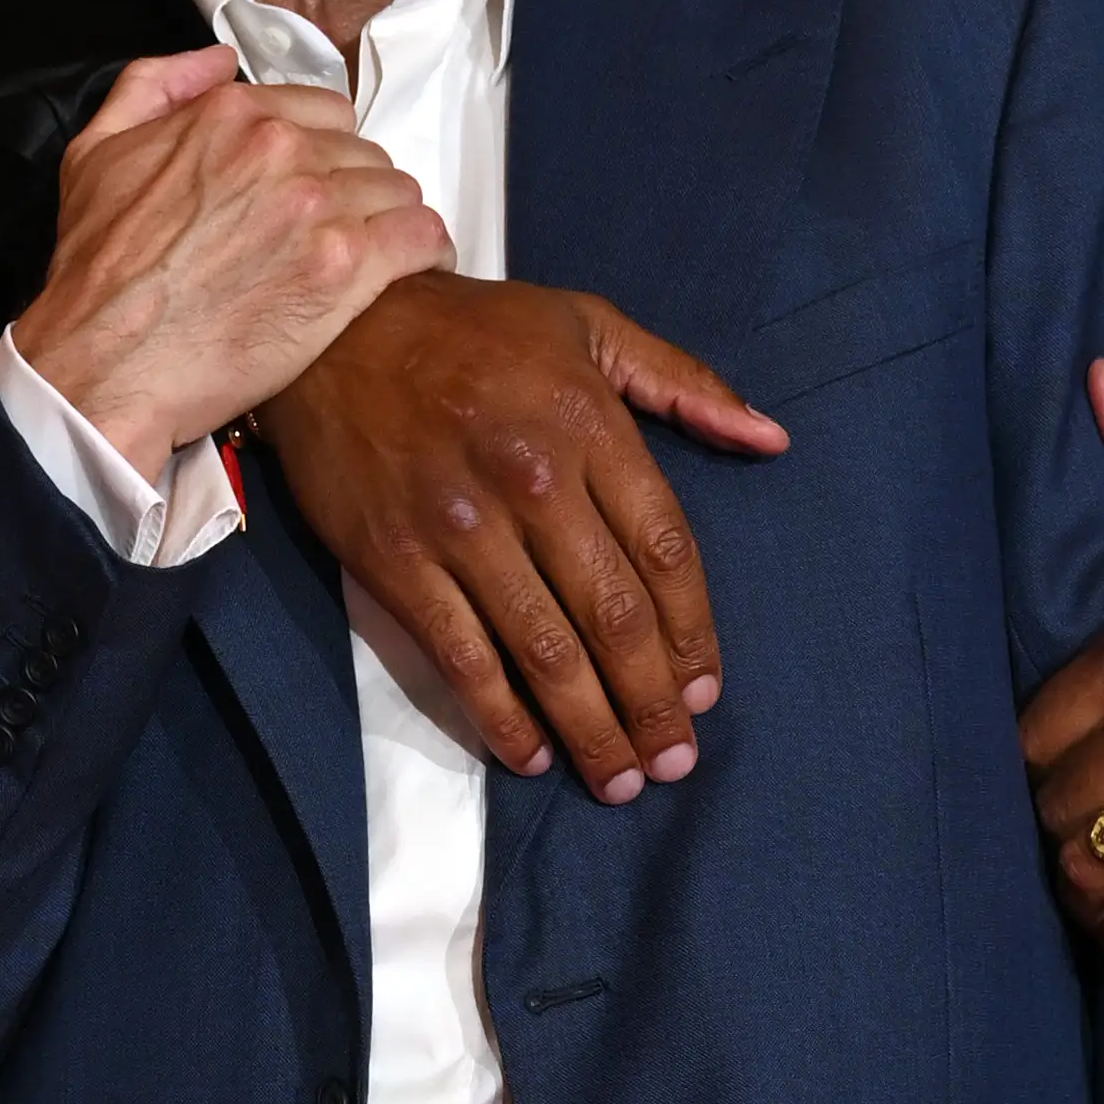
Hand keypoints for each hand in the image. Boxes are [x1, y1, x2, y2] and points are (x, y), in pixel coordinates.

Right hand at [10, 46, 450, 490]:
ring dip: (389, 222)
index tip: (318, 187)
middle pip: (367, 153)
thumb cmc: (95, 270)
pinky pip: (422, 237)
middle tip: (338, 233)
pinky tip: (413, 271)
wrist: (104, 364)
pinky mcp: (345, 269)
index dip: (326, 151)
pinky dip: (426, 252)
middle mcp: (282, 149)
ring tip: (373, 259)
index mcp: (232, 114)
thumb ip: (153, 86)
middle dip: (358, 189)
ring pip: (399, 192)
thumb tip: (219, 59)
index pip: (327, 111)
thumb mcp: (95, 152)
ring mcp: (318, 207)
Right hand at [262, 274, 790, 803]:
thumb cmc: (474, 329)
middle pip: (614, 617)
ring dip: (591, 727)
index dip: (693, 634)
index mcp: (590, 425)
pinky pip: (461, 657)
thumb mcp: (589, 326)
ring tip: (619, 778)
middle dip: (653, 702)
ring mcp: (460, 528)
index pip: (664, 550)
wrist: (333, 325)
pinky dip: (501, 717)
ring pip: (544, 651)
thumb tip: (769, 438)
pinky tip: (533, 756)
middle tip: (675, 762)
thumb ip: (684, 383)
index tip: (706, 690)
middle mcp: (532, 481)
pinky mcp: (396, 562)